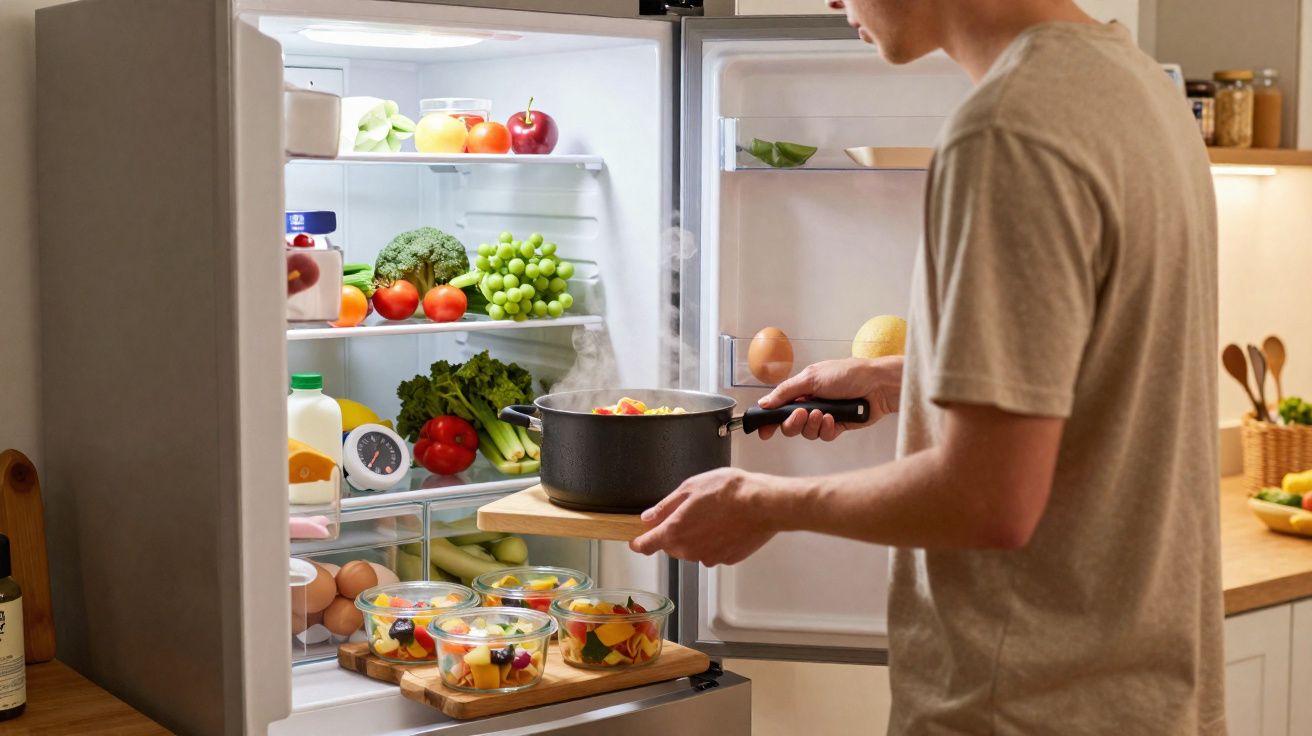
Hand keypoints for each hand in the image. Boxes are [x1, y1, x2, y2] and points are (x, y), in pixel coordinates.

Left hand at [629, 468, 783, 565]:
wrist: (763, 504)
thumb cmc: (728, 491)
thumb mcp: (690, 488)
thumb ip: (666, 506)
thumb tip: (648, 517)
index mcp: (674, 532)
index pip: (645, 546)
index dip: (639, 542)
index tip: (637, 539)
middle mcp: (688, 550)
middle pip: (670, 547)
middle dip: (673, 532)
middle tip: (688, 511)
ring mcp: (708, 558)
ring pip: (692, 550)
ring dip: (695, 537)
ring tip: (712, 514)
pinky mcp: (726, 559)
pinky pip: (712, 552)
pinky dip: (714, 541)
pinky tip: (725, 524)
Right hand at [756, 356, 902, 440]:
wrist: (878, 385)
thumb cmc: (848, 374)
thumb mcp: (811, 378)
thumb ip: (785, 392)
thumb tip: (763, 403)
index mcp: (801, 390)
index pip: (779, 408)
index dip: (770, 421)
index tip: (764, 431)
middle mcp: (810, 403)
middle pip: (790, 424)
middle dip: (792, 423)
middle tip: (801, 415)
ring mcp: (824, 416)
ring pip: (806, 432)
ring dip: (812, 425)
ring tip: (823, 414)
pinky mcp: (838, 426)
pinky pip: (824, 436)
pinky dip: (827, 430)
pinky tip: (834, 419)